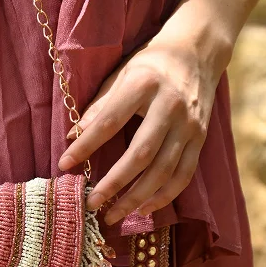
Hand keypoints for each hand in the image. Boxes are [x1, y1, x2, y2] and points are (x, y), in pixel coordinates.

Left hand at [58, 34, 222, 223]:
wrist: (199, 51)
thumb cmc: (151, 64)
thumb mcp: (122, 74)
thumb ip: (99, 105)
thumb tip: (72, 135)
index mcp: (144, 85)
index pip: (109, 122)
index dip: (85, 146)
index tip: (64, 164)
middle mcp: (170, 107)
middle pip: (141, 155)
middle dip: (114, 184)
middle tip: (91, 203)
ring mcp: (189, 125)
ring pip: (163, 171)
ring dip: (137, 199)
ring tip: (114, 215)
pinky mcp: (201, 138)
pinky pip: (183, 175)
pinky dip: (164, 196)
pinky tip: (144, 209)